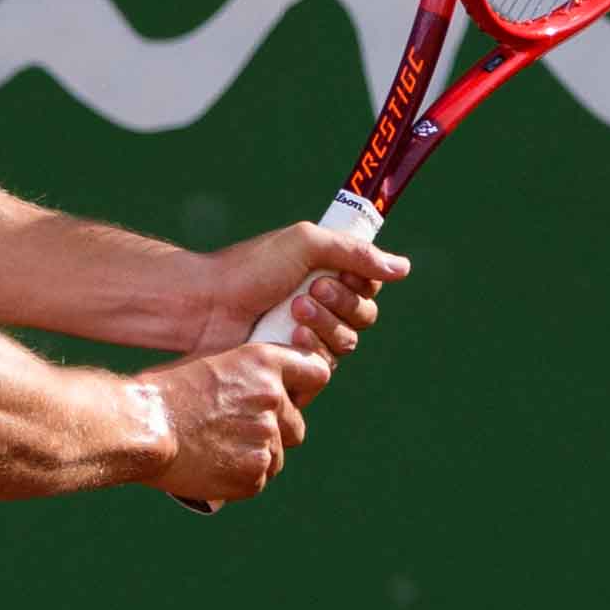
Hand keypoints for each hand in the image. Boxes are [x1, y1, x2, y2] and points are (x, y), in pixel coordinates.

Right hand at [141, 341, 323, 507]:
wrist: (140, 428)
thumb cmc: (164, 394)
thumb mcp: (211, 364)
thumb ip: (248, 375)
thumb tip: (271, 387)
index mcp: (263, 363)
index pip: (317, 374)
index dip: (305, 389)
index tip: (290, 398)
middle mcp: (272, 399)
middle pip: (297, 426)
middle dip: (275, 433)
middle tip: (237, 433)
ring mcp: (265, 439)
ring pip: (277, 456)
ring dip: (255, 457)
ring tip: (216, 451)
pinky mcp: (254, 474)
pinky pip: (258, 480)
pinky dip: (240, 478)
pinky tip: (212, 467)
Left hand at [196, 223, 408, 366]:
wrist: (205, 304)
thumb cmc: (248, 268)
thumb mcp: (304, 243)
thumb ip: (354, 252)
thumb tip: (404, 267)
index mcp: (325, 272)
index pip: (369, 284)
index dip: (361, 283)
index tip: (338, 273)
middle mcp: (321, 305)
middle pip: (363, 316)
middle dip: (342, 304)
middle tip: (310, 291)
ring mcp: (307, 336)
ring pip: (347, 343)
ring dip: (326, 324)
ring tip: (293, 311)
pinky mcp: (294, 364)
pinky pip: (325, 366)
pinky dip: (313, 349)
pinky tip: (290, 338)